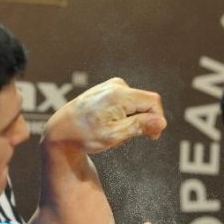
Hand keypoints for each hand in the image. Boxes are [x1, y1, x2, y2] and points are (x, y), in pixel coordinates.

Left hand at [42, 78, 166, 153]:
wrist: (61, 130)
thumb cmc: (84, 135)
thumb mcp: (113, 136)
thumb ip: (139, 126)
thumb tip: (162, 122)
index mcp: (118, 95)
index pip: (153, 102)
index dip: (157, 120)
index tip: (152, 137)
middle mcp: (116, 85)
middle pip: (146, 103)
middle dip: (141, 122)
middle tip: (124, 138)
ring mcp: (112, 86)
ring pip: (137, 104)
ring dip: (131, 120)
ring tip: (113, 132)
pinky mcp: (108, 89)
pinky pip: (127, 102)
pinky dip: (124, 116)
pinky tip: (109, 124)